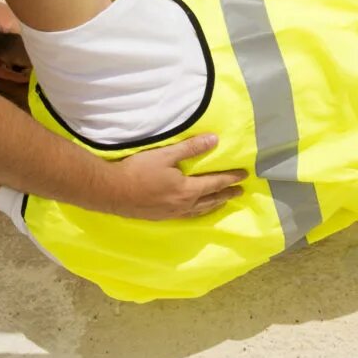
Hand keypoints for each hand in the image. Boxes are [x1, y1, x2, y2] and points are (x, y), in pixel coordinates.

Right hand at [102, 134, 245, 218]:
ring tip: (222, 202)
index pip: (215, 183)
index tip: (244, 176)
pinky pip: (187, 216)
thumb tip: (214, 140)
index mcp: (187, 190)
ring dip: (214, 205)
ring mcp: (172, 213)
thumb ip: (190, 148)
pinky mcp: (161, 217)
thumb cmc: (138, 170)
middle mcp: (183, 204)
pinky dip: (198, 212)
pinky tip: (195, 210)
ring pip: (199, 210)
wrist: (112, 192)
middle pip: (211, 200)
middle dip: (226, 194)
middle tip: (239, 192)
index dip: (230, 179)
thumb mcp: (166, 155)